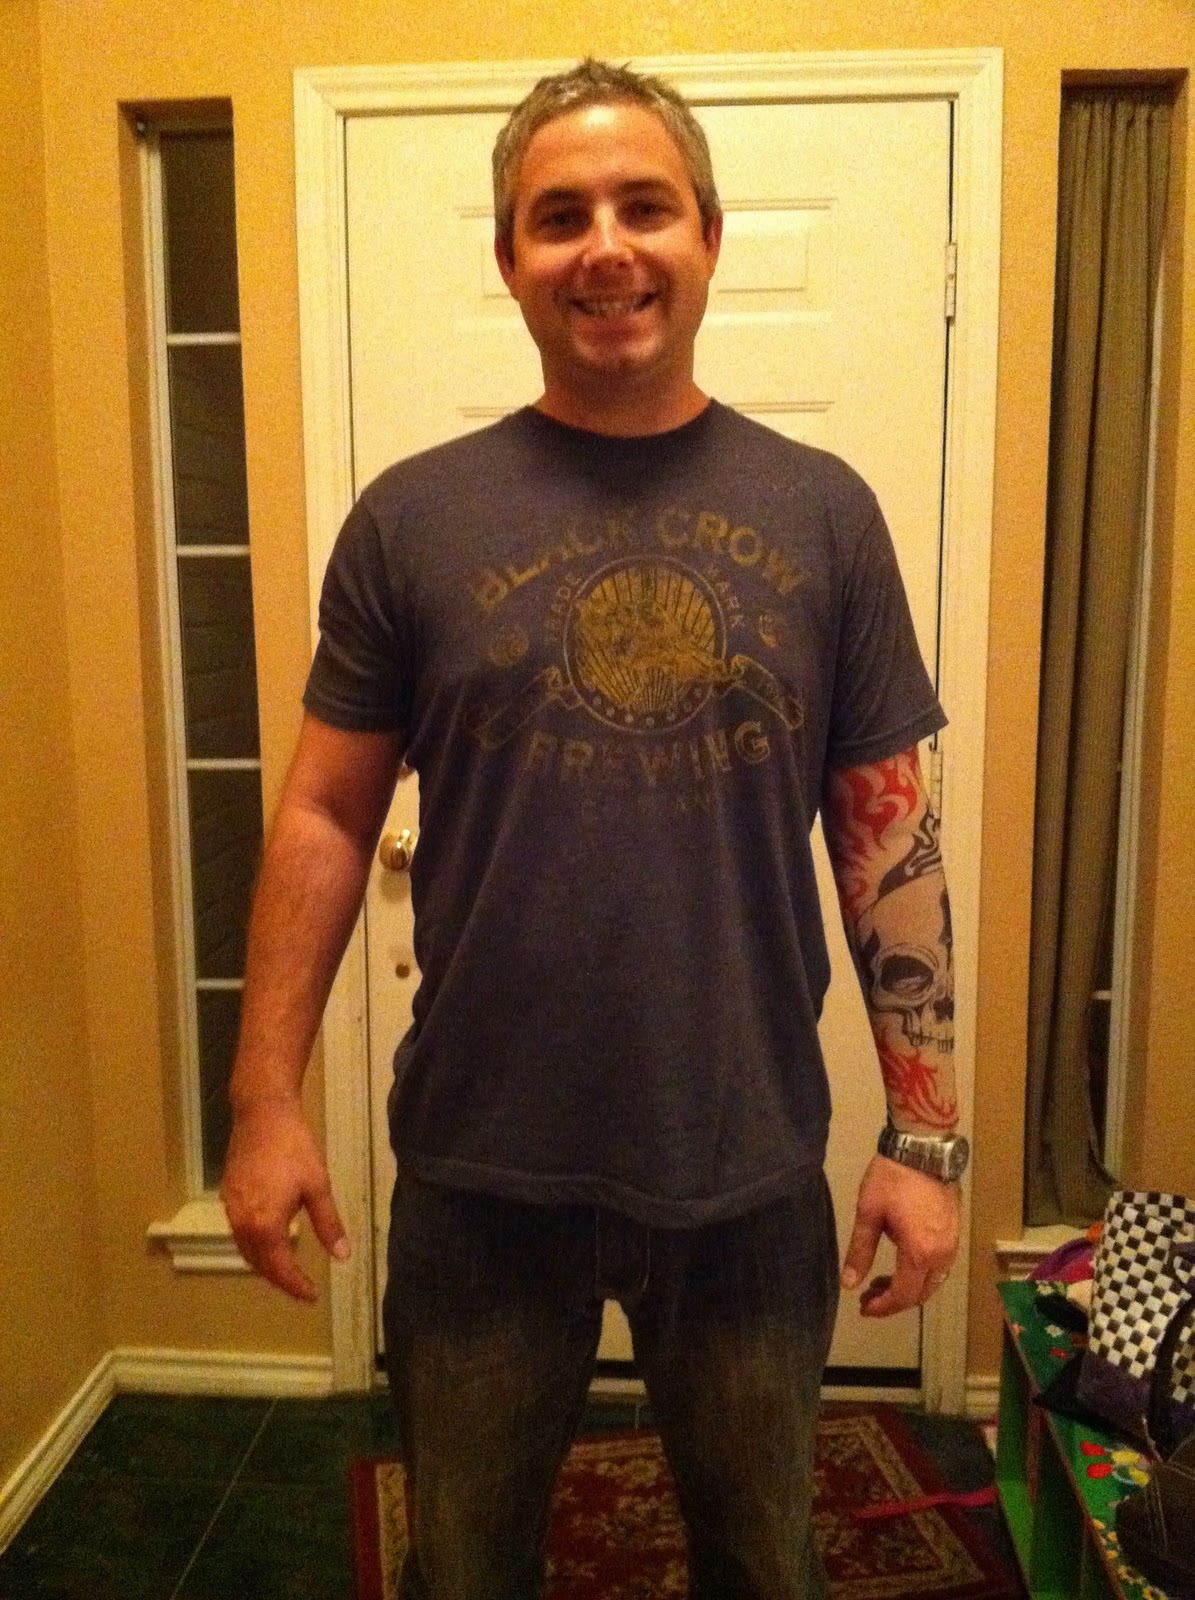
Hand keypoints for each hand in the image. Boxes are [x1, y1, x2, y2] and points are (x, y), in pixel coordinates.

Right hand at [220, 1099, 349, 1301]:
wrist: (262, 1114)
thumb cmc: (294, 1147)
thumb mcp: (318, 1186)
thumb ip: (329, 1224)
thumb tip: (342, 1256)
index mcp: (265, 1225)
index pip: (280, 1269)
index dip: (296, 1286)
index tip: (311, 1297)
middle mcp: (242, 1223)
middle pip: (259, 1263)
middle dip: (280, 1278)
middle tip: (301, 1287)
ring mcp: (231, 1210)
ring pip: (246, 1249)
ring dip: (265, 1263)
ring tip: (287, 1269)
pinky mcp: (227, 1196)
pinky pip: (239, 1232)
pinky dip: (254, 1245)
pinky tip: (270, 1240)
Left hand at [840, 1154, 959, 1316]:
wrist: (924, 1148)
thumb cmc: (892, 1178)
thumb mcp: (869, 1213)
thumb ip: (860, 1251)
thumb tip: (849, 1284)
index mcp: (919, 1253)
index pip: (904, 1296)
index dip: (883, 1307)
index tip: (864, 1307)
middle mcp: (942, 1255)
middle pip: (921, 1294)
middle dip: (895, 1300)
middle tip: (869, 1296)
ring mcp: (953, 1244)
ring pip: (934, 1282)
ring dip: (910, 1288)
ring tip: (882, 1281)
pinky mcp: (956, 1232)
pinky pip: (941, 1266)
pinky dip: (922, 1274)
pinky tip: (904, 1264)